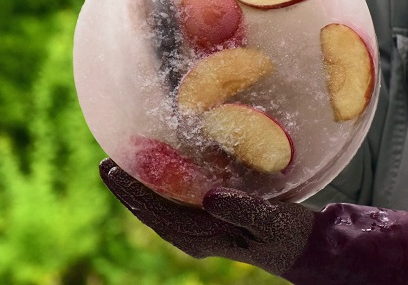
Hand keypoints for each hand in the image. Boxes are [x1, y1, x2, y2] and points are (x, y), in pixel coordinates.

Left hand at [99, 158, 407, 283]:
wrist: (302, 245)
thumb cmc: (288, 233)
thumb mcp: (270, 220)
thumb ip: (241, 209)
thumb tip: (209, 196)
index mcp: (204, 236)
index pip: (159, 214)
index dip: (134, 192)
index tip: (112, 170)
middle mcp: (196, 234)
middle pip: (153, 211)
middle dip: (129, 189)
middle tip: (105, 162)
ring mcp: (203, 228)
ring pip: (162, 207)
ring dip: (141, 187)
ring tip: (123, 163)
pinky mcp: (212, 219)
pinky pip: (177, 203)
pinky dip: (163, 187)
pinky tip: (159, 171)